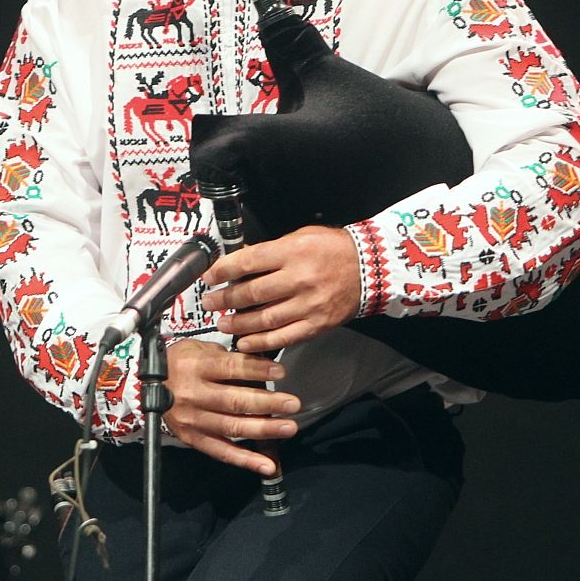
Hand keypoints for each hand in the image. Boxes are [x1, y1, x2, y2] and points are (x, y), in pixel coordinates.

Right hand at [163, 338, 300, 474]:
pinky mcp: (192, 439)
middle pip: (235, 401)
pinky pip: (221, 452)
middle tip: (293, 404)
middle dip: (267, 403)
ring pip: (232, 428)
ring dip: (263, 430)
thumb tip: (262, 365)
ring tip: (289, 427)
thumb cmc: (180, 361)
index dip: (257, 371)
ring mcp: (193, 420)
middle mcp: (194, 394)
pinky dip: (245, 460)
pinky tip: (267, 465)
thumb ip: (227, 357)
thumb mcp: (200, 348)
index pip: (232, 368)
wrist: (145, 384)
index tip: (280, 374)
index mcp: (197, 367)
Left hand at [200, 225, 361, 353]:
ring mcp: (308, 304)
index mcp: (292, 252)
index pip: (248, 262)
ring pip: (264, 319)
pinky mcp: (316, 324)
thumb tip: (241, 261)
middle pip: (251, 293)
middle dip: (224, 299)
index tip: (209, 276)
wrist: (370, 266)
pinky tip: (244, 343)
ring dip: (238, 324)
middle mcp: (298, 278)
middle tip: (209, 302)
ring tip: (222, 323)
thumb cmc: (333, 248)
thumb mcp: (300, 237)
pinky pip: (283, 337)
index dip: (223, 270)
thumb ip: (271, 251)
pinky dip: (261, 343)